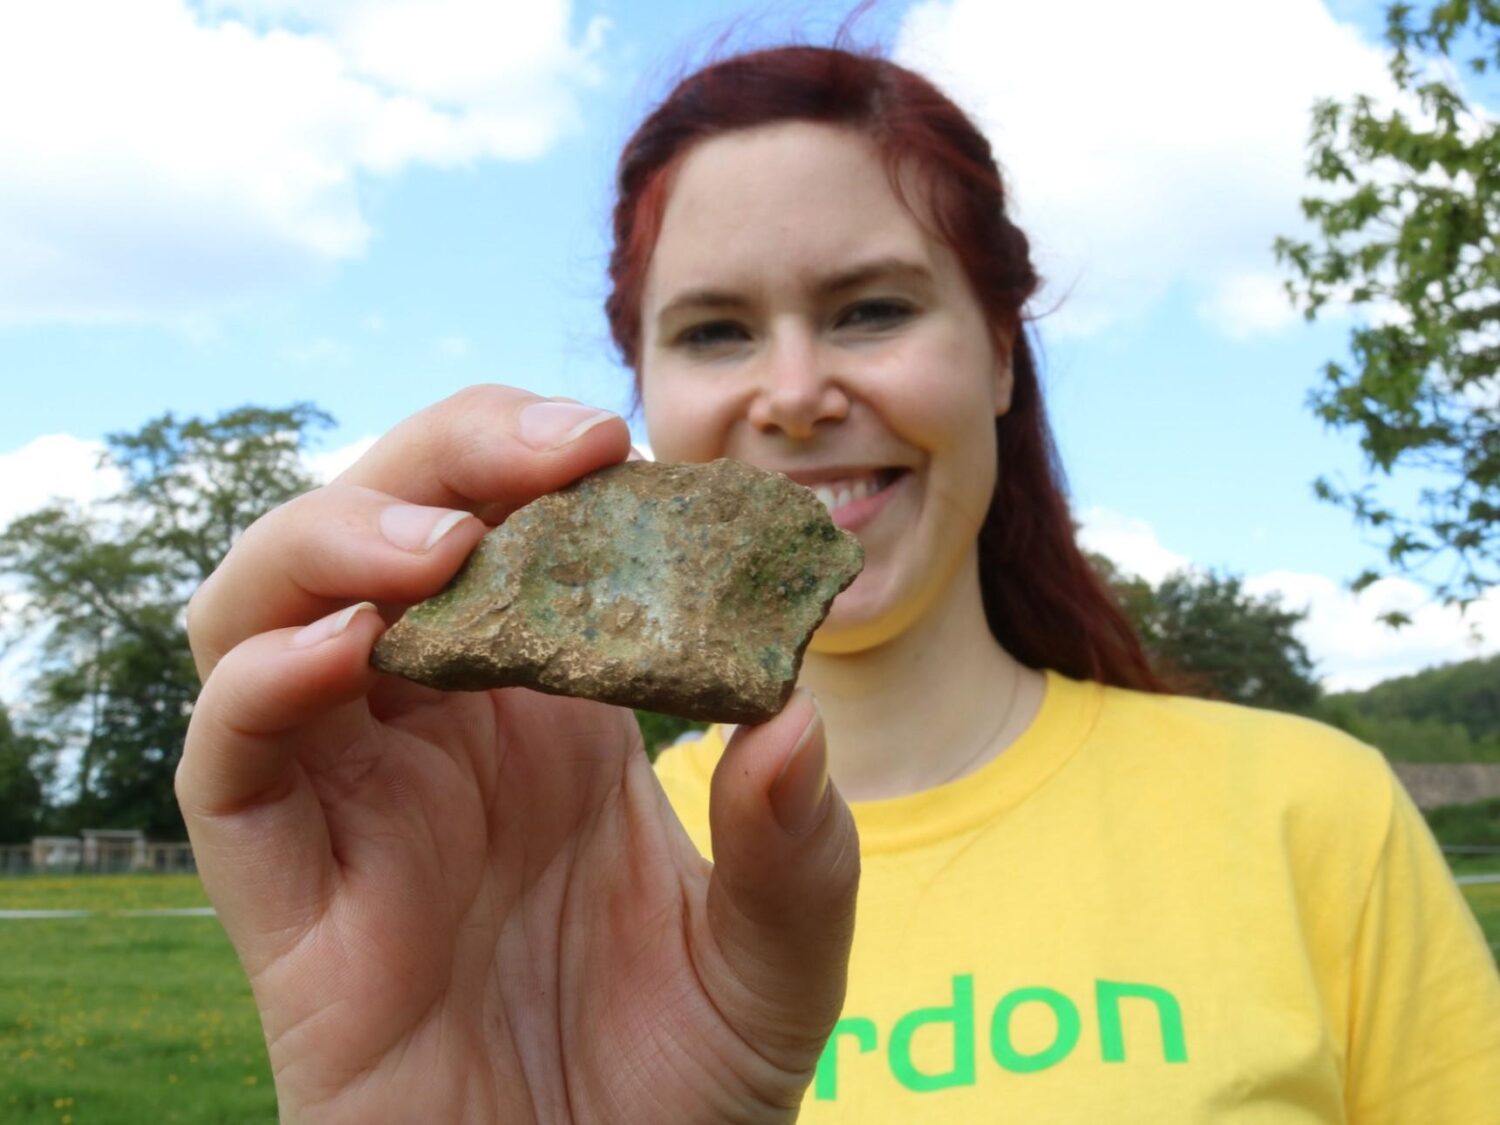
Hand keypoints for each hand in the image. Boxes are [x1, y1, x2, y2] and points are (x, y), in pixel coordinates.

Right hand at [177, 386, 860, 1123]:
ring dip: (336, 541)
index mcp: (550, 718)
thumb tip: (792, 720)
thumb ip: (796, 852)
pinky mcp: (290, 902)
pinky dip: (261, 684)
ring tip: (442, 542)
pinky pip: (231, 765)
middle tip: (553, 455)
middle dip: (446, 461)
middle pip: (378, 534)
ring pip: (265, 614)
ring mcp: (356, 809)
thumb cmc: (682, 1092)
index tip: (619, 444)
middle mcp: (439, 739)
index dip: (539, 468)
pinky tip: (346, 647)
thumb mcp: (777, 964)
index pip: (510, 537)